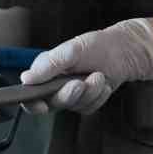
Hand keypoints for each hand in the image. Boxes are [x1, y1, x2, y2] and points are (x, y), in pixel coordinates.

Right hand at [18, 19, 152, 113]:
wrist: (126, 51)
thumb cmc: (98, 45)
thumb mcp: (72, 50)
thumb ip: (49, 65)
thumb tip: (26, 79)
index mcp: (45, 70)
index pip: (30, 93)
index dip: (32, 102)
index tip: (42, 104)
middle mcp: (55, 84)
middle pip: (53, 103)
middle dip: (69, 94)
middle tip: (80, 83)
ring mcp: (72, 95)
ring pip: (73, 107)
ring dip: (89, 93)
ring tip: (99, 76)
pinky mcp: (87, 102)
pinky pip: (89, 108)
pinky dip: (99, 96)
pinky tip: (104, 83)